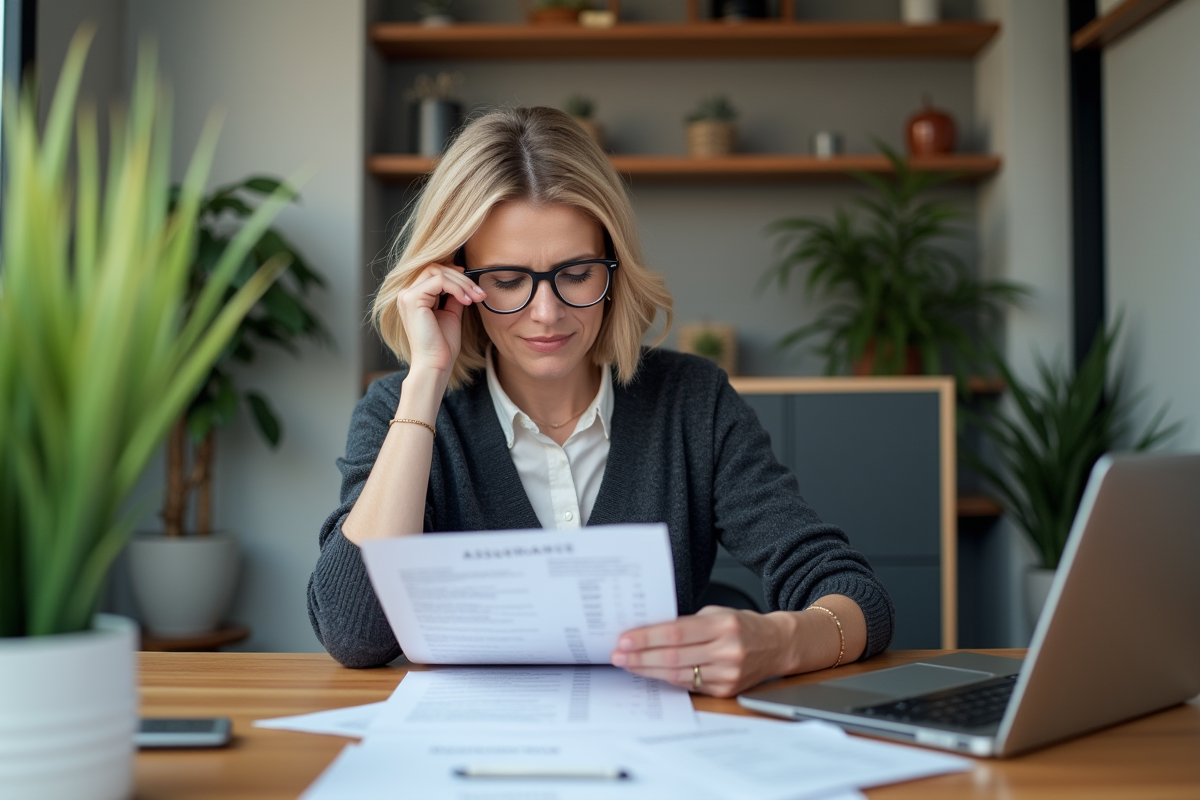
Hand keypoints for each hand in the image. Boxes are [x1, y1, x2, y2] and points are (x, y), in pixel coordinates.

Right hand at [395, 262, 486, 375]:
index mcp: (414, 297)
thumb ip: (453, 295)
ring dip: (462, 282)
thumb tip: (464, 280)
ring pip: (438, 271)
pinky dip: (457, 288)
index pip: (433, 272)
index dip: (455, 275)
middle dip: (462, 278)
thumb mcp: (451, 313)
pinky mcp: (412, 299)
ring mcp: (407, 295)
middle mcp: (406, 294)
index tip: (474, 287)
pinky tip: (466, 301)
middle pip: (435, 268)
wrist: (436, 363)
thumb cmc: (442, 344)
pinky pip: (439, 281)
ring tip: (476, 298)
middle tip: (480, 293)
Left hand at [609, 606, 796, 697]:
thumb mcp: (717, 614)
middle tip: (618, 655)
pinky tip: (651, 673)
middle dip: (641, 657)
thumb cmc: (743, 626)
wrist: (776, 646)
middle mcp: (727, 651)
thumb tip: (648, 632)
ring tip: (628, 664)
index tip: (625, 639)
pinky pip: (689, 686)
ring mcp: (728, 674)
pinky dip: (667, 679)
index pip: (676, 632)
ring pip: (679, 675)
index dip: (647, 638)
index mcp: (724, 625)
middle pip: (674, 657)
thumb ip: (687, 623)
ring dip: (648, 670)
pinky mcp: (726, 690)